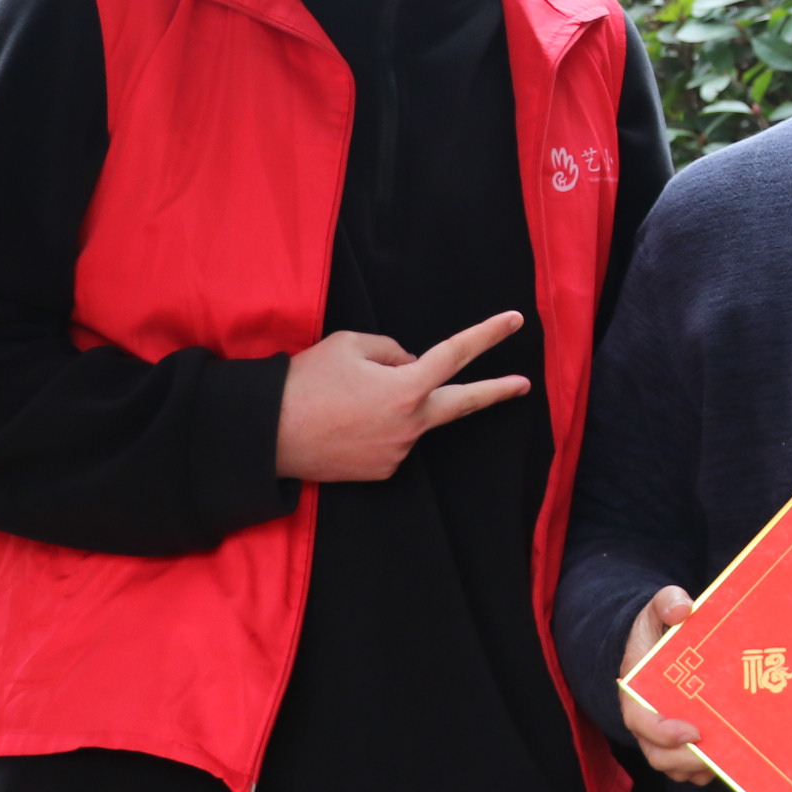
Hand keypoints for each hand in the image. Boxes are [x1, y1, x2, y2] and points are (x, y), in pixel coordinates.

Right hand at [275, 312, 528, 482]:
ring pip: (411, 416)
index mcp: (407, 387)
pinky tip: (347, 425)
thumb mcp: (349, 344)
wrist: (269, 436)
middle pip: (463, 403)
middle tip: (523, 384)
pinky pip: (392, 439)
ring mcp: (399, 452)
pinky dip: (378, 426)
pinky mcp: (383, 471)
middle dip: (496, 391)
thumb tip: (411, 364)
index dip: (488, 335)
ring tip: (346, 401)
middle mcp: (411, 424)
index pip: (456, 354)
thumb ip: (392, 350)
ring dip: (394, 403)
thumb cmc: (306, 382)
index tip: (514, 321)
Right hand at [620, 586, 713, 783]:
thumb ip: (666, 603)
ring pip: (677, 768)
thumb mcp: (655, 610)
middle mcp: (647, 724)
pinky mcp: (682, 745)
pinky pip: (692, 769)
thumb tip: (683, 610)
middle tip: (716, 753)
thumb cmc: (655, 632)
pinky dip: (710, 769)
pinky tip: (736, 757)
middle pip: (659, 756)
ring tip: (731, 759)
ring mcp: (663, 739)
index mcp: (635, 696)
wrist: (658, 649)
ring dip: (701, 769)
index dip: (664, 733)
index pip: (642, 723)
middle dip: (686, 759)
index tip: (692, 731)